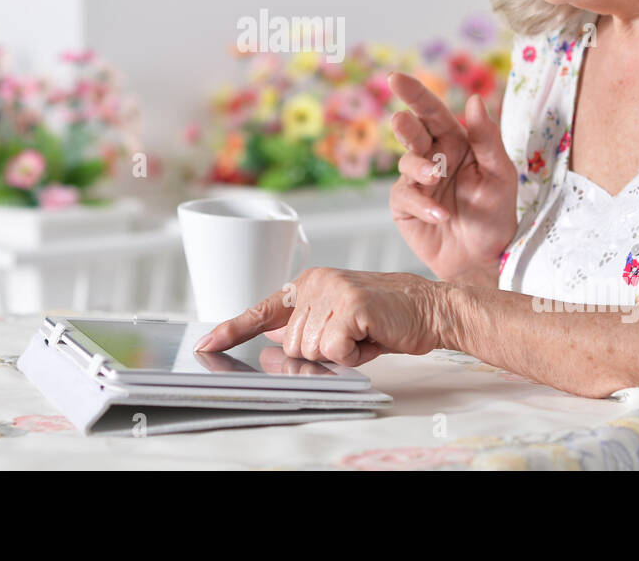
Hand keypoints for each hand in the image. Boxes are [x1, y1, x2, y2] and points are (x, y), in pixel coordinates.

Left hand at [194, 267, 446, 366]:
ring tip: (363, 335)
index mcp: (309, 282)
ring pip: (308, 350)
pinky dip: (352, 355)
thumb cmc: (388, 319)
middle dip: (319, 353)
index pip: (263, 309)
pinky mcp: (349, 305)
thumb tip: (276, 350)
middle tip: (352, 338)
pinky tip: (370, 337)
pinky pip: (332, 351)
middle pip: (289, 343)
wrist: (432, 307)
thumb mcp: (341, 321)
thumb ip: (308, 329)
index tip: (206, 345)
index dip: (232, 329)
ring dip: (337, 354)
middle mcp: (316, 282)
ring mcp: (332, 291)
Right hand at [387, 72, 517, 285]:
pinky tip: (439, 214)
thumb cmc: (495, 213)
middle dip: (405, 124)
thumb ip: (487, 138)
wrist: (483, 258)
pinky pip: (406, 196)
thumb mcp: (500, 173)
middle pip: (411, 130)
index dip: (414, 93)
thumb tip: (475, 100)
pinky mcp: (405, 206)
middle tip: (402, 122)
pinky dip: (423, 204)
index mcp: (455, 141)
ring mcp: (416, 180)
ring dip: (420, 168)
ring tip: (435, 177)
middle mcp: (432, 156)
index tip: (395, 77)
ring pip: (407, 161)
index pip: (432, 111)